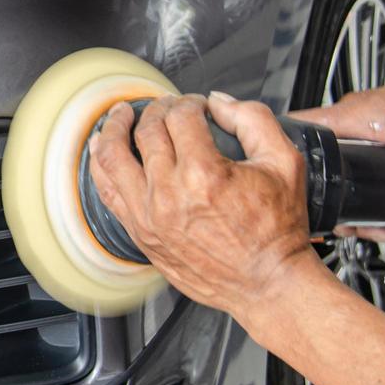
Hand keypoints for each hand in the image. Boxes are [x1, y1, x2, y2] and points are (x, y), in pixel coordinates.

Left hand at [88, 93, 320, 327]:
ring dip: (114, 129)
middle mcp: (169, 194)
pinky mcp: (140, 234)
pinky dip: (99, 165)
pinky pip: (106, 192)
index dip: (190, 102)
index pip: (181, 117)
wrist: (267, 282)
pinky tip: (101, 148)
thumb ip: (253, 120)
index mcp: (204, 174)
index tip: (198, 106)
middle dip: (157, 110)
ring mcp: (148, 216)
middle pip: (147, 132)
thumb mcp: (285, 162)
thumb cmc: (277, 230)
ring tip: (119, 115)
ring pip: (112, 158)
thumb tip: (219, 102)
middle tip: (167, 106)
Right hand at [293, 61, 384, 250]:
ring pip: (342, 146)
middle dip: (327, 184)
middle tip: (343, 215)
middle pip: (322, 148)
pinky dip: (362, 164)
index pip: (298, 127)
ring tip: (364, 205)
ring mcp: (373, 110)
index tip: (289, 184)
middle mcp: (360, 108)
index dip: (286, 156)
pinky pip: (359, 141)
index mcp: (360, 114)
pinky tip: (379, 183)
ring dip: (347, 176)